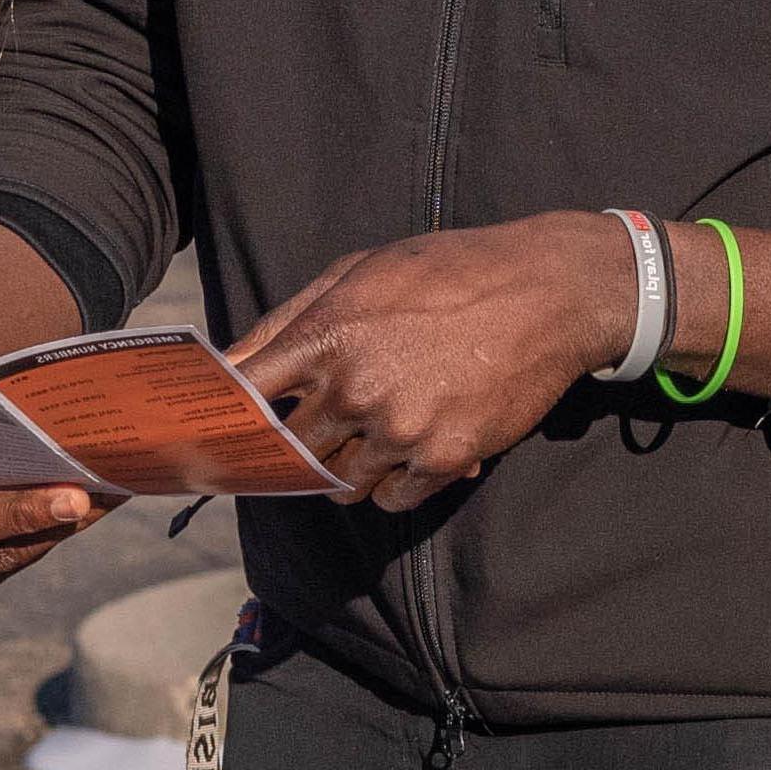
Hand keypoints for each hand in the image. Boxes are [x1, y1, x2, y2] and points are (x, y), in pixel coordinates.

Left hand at [228, 211, 633, 513]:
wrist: (546, 292)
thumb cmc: (447, 271)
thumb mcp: (360, 270)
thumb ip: (291, 316)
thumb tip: (232, 362)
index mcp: (326, 334)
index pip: (248, 395)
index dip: (230, 418)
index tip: (224, 432)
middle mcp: (355, 387)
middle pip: (292, 450)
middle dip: (298, 445)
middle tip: (319, 432)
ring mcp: (399, 428)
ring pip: (341, 483)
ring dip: (348, 467)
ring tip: (376, 433)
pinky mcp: (443, 458)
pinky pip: (393, 499)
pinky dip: (395, 484)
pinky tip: (413, 448)